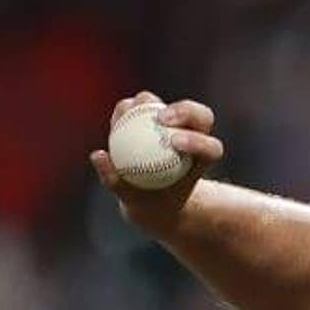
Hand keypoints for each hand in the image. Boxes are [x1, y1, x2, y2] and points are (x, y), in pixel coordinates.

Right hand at [90, 92, 224, 234]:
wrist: (153, 200)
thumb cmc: (150, 205)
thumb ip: (117, 183)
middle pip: (200, 115)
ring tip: (127, 111)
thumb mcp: (136, 203)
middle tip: (159, 118)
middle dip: (185, 111)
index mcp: (203, 160)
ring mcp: (175, 127)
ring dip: (148, 103)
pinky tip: (115, 118)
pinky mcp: (155, 119)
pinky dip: (127, 109)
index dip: (197, 141)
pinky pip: (142, 107)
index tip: (174, 143)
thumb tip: (98, 155)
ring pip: (168, 106)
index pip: (210, 148)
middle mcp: (194, 139)